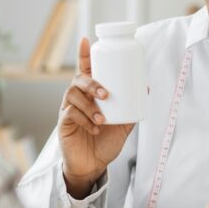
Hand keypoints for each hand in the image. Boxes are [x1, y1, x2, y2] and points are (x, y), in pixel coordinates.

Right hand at [59, 37, 134, 197]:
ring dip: (89, 106)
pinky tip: (95, 127)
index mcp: (89, 94)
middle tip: (106, 94)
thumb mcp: (122, 125)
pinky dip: (85, 120)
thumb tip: (145, 88)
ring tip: (102, 118)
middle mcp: (76, 99)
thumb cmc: (104, 142)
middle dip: (91, 83)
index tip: (86, 41)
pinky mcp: (63, 125)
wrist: (92, 166)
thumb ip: (132, 108)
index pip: (84, 70)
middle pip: (77, 80)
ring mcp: (67, 111)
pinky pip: (70, 115)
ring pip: (72, 96)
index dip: (83, 55)